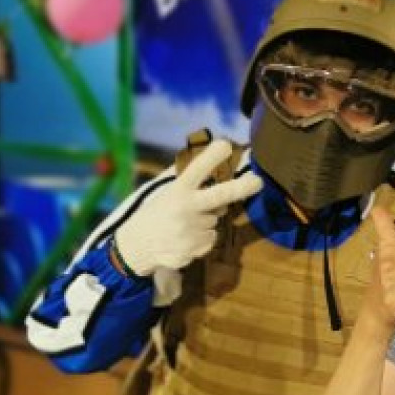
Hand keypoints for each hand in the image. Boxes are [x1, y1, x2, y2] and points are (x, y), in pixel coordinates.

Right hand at [114, 140, 261, 275]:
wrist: (136, 246)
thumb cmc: (155, 213)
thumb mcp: (165, 192)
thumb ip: (184, 176)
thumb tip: (205, 157)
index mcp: (177, 191)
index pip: (196, 170)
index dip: (211, 157)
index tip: (226, 145)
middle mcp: (186, 209)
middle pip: (220, 196)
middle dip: (243, 187)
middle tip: (259, 181)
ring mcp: (191, 231)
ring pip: (215, 221)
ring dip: (207, 221)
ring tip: (184, 224)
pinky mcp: (194, 249)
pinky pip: (210, 238)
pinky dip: (202, 238)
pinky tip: (184, 238)